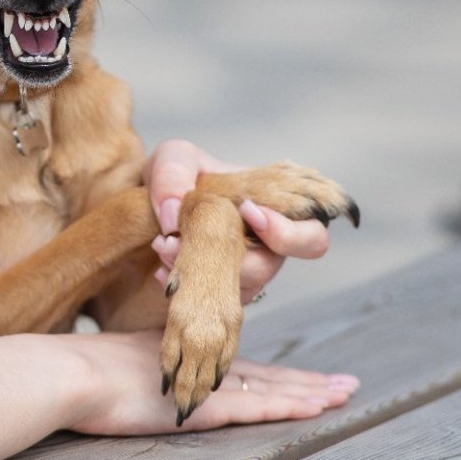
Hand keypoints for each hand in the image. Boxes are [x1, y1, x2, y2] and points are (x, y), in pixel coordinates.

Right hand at [67, 330, 357, 434]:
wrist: (69, 373)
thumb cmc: (76, 372)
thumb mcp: (107, 364)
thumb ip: (124, 369)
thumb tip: (114, 375)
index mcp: (175, 352)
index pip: (232, 363)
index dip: (267, 370)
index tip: (296, 373)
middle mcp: (194, 362)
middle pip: (260, 373)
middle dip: (302, 379)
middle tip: (341, 383)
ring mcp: (200, 382)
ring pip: (268, 388)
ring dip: (307, 392)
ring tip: (343, 394)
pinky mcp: (202, 405)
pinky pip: (256, 406)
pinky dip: (287, 405)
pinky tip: (314, 408)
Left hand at [143, 139, 331, 304]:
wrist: (149, 200)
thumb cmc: (178, 176)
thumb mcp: (174, 157)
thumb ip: (173, 174)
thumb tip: (171, 220)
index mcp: (274, 212)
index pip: (311, 237)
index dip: (289, 235)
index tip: (247, 211)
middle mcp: (264, 249)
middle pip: (266, 269)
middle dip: (224, 258)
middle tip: (177, 239)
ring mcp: (240, 274)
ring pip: (233, 289)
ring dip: (195, 272)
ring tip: (162, 247)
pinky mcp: (214, 292)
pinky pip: (206, 302)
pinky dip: (183, 286)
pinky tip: (161, 271)